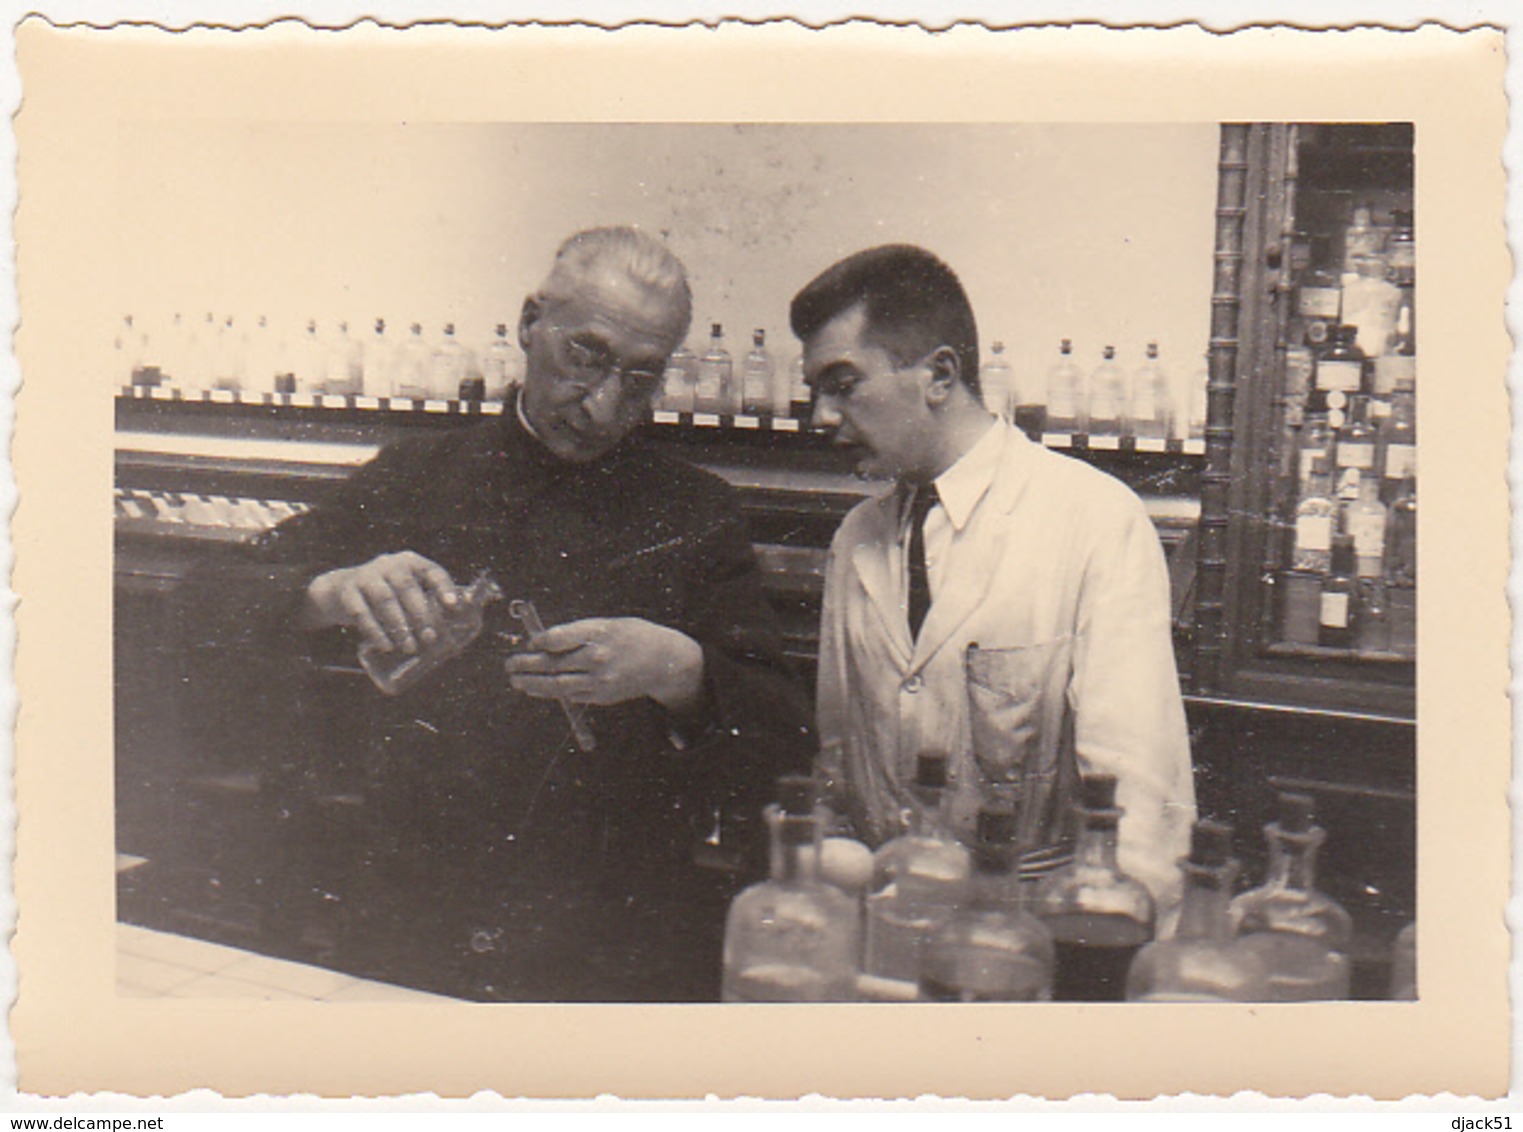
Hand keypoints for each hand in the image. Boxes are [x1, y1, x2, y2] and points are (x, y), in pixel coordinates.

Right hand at [301, 551, 459, 655]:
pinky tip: (386, 646)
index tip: (453, 605)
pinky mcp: (348, 591)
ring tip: (409, 647)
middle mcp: (389, 564)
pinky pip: (362, 612)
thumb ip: (427, 605)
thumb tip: (454, 635)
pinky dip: (375, 631)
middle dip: (421, 615)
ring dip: (399, 626)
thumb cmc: (387, 596)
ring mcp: (367, 575)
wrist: (341, 590)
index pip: (432, 571)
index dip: (444, 587)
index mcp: (411, 562)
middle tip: (430, 638)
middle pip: (408, 588)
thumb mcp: (406, 593)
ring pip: (385, 600)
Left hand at [504, 617, 704, 712]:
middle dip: (527, 664)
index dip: (539, 641)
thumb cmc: (633, 637)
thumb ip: (579, 633)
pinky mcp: (601, 695)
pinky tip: (537, 689)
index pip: (558, 638)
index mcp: (599, 633)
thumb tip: (544, 642)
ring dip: (533, 683)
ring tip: (516, 680)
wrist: (665, 662)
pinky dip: (551, 692)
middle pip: (553, 663)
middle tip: (510, 664)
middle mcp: (598, 657)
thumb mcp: (609, 624)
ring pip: (557, 684)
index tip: (531, 642)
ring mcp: (599, 679)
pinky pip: (570, 695)